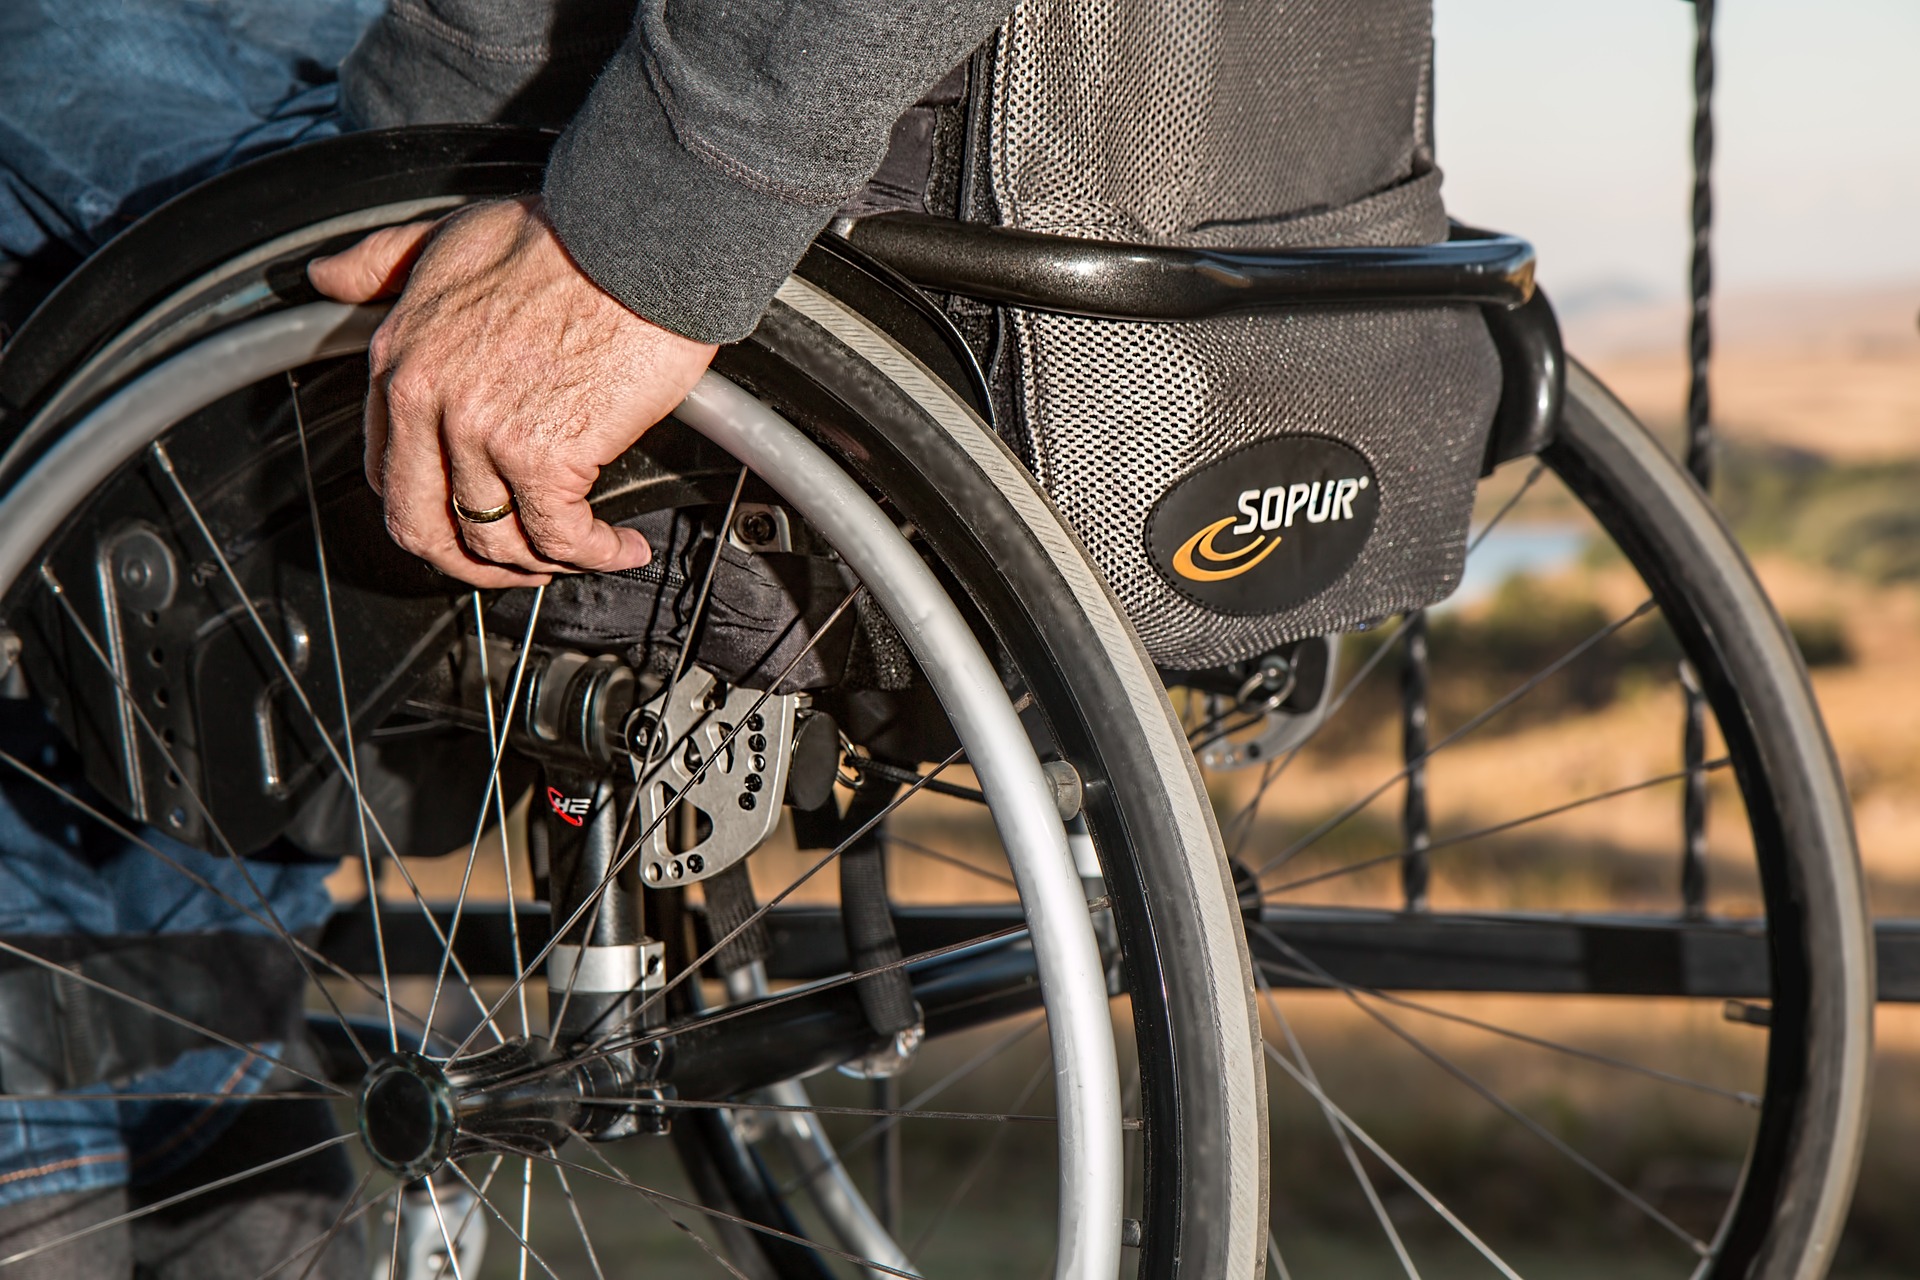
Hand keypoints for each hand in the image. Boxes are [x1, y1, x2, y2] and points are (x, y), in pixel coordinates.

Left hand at [308, 196, 717, 587]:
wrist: (638, 237)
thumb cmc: (565, 235)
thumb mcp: (447, 235)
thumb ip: (383, 262)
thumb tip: (328, 278)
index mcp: (400, 358)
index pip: (389, 473)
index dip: (432, 512)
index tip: (471, 516)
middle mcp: (428, 402)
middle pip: (425, 528)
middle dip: (472, 564)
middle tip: (517, 565)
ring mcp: (483, 434)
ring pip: (496, 543)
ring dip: (544, 565)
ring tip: (584, 552)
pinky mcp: (546, 455)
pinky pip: (561, 538)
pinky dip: (596, 555)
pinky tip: (622, 545)